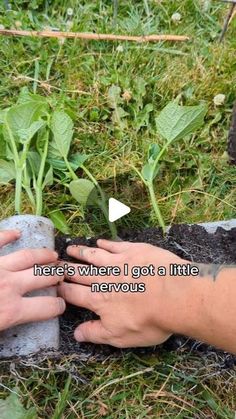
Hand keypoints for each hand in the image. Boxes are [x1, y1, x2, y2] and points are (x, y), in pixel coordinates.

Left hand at [0, 230, 64, 331]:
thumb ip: (7, 326)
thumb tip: (12, 326)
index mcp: (11, 311)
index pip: (46, 307)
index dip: (57, 306)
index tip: (61, 305)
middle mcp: (10, 286)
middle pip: (42, 277)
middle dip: (56, 275)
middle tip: (60, 273)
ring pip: (27, 257)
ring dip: (43, 255)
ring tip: (52, 255)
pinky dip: (8, 235)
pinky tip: (16, 233)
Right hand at [58, 240, 185, 347]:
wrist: (176, 296)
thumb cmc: (150, 321)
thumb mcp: (121, 337)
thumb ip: (96, 333)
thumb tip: (76, 334)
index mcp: (100, 300)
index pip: (75, 294)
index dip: (62, 289)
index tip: (53, 284)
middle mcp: (105, 279)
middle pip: (81, 273)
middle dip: (66, 268)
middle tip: (55, 263)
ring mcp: (119, 262)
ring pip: (94, 256)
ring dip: (81, 252)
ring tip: (70, 249)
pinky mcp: (135, 251)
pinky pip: (115, 245)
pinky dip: (105, 244)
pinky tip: (100, 242)